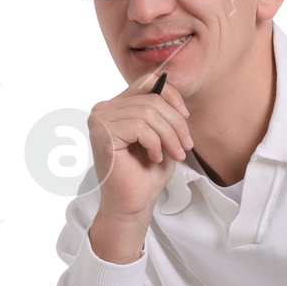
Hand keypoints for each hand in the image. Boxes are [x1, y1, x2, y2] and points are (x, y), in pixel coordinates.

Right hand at [86, 67, 192, 261]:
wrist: (133, 203)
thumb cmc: (146, 173)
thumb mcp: (162, 136)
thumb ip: (162, 112)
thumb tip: (171, 88)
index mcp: (117, 106)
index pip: (147, 81)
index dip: (171, 95)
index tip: (186, 118)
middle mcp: (104, 109)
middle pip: (152, 100)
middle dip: (176, 124)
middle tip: (185, 147)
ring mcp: (100, 120)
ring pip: (148, 113)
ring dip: (169, 136)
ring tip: (174, 155)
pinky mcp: (102, 134)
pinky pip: (140, 127)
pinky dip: (155, 143)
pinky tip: (155, 158)